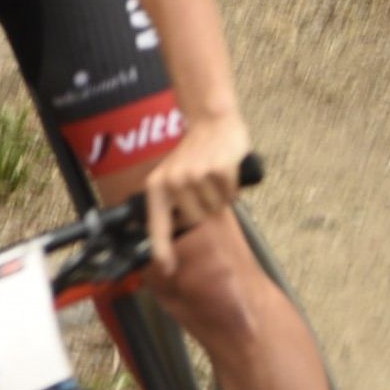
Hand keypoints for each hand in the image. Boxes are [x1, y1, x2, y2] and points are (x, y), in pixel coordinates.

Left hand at [136, 111, 251, 271]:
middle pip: (197, 220)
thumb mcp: (173, 177)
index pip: (157, 225)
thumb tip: (178, 235)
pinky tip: (225, 171)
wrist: (211, 121)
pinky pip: (230, 195)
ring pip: (216, 208)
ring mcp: (195, 175)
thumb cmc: (194, 154)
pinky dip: (232, 188)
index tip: (168, 269)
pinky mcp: (217, 170)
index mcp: (157, 186)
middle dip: (206, 210)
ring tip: (213, 177)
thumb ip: (173, 204)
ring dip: (220, 197)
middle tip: (204, 188)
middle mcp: (173, 182)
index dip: (162, 249)